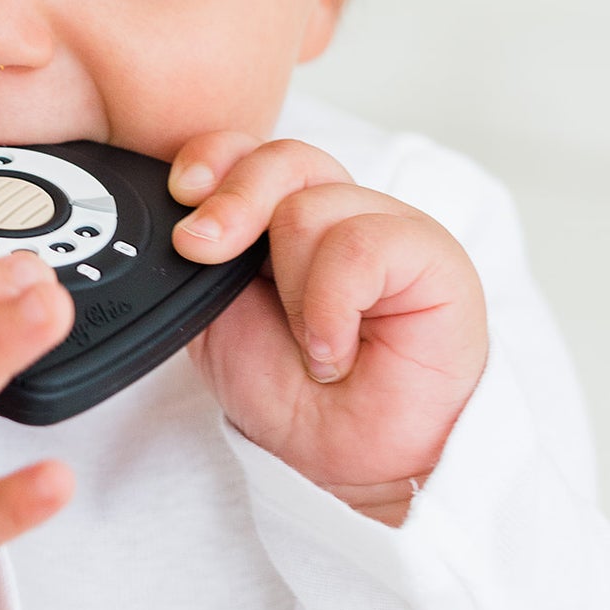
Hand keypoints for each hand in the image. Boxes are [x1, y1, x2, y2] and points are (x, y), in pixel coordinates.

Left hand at [170, 134, 488, 525]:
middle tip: (203, 249)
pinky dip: (331, 306)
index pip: (248, 149)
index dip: (211, 158)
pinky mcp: (433, 256)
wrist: (342, 460)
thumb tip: (176, 214)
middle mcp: (335, 208)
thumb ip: (196, 256)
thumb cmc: (287, 389)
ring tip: (307, 342)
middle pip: (281, 157)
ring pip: (312, 206)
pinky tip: (334, 351)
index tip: (180, 195)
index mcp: (281, 212)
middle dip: (232, 201)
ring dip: (291, 289)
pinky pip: (361, 247)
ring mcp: (387, 226)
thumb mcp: (212, 314)